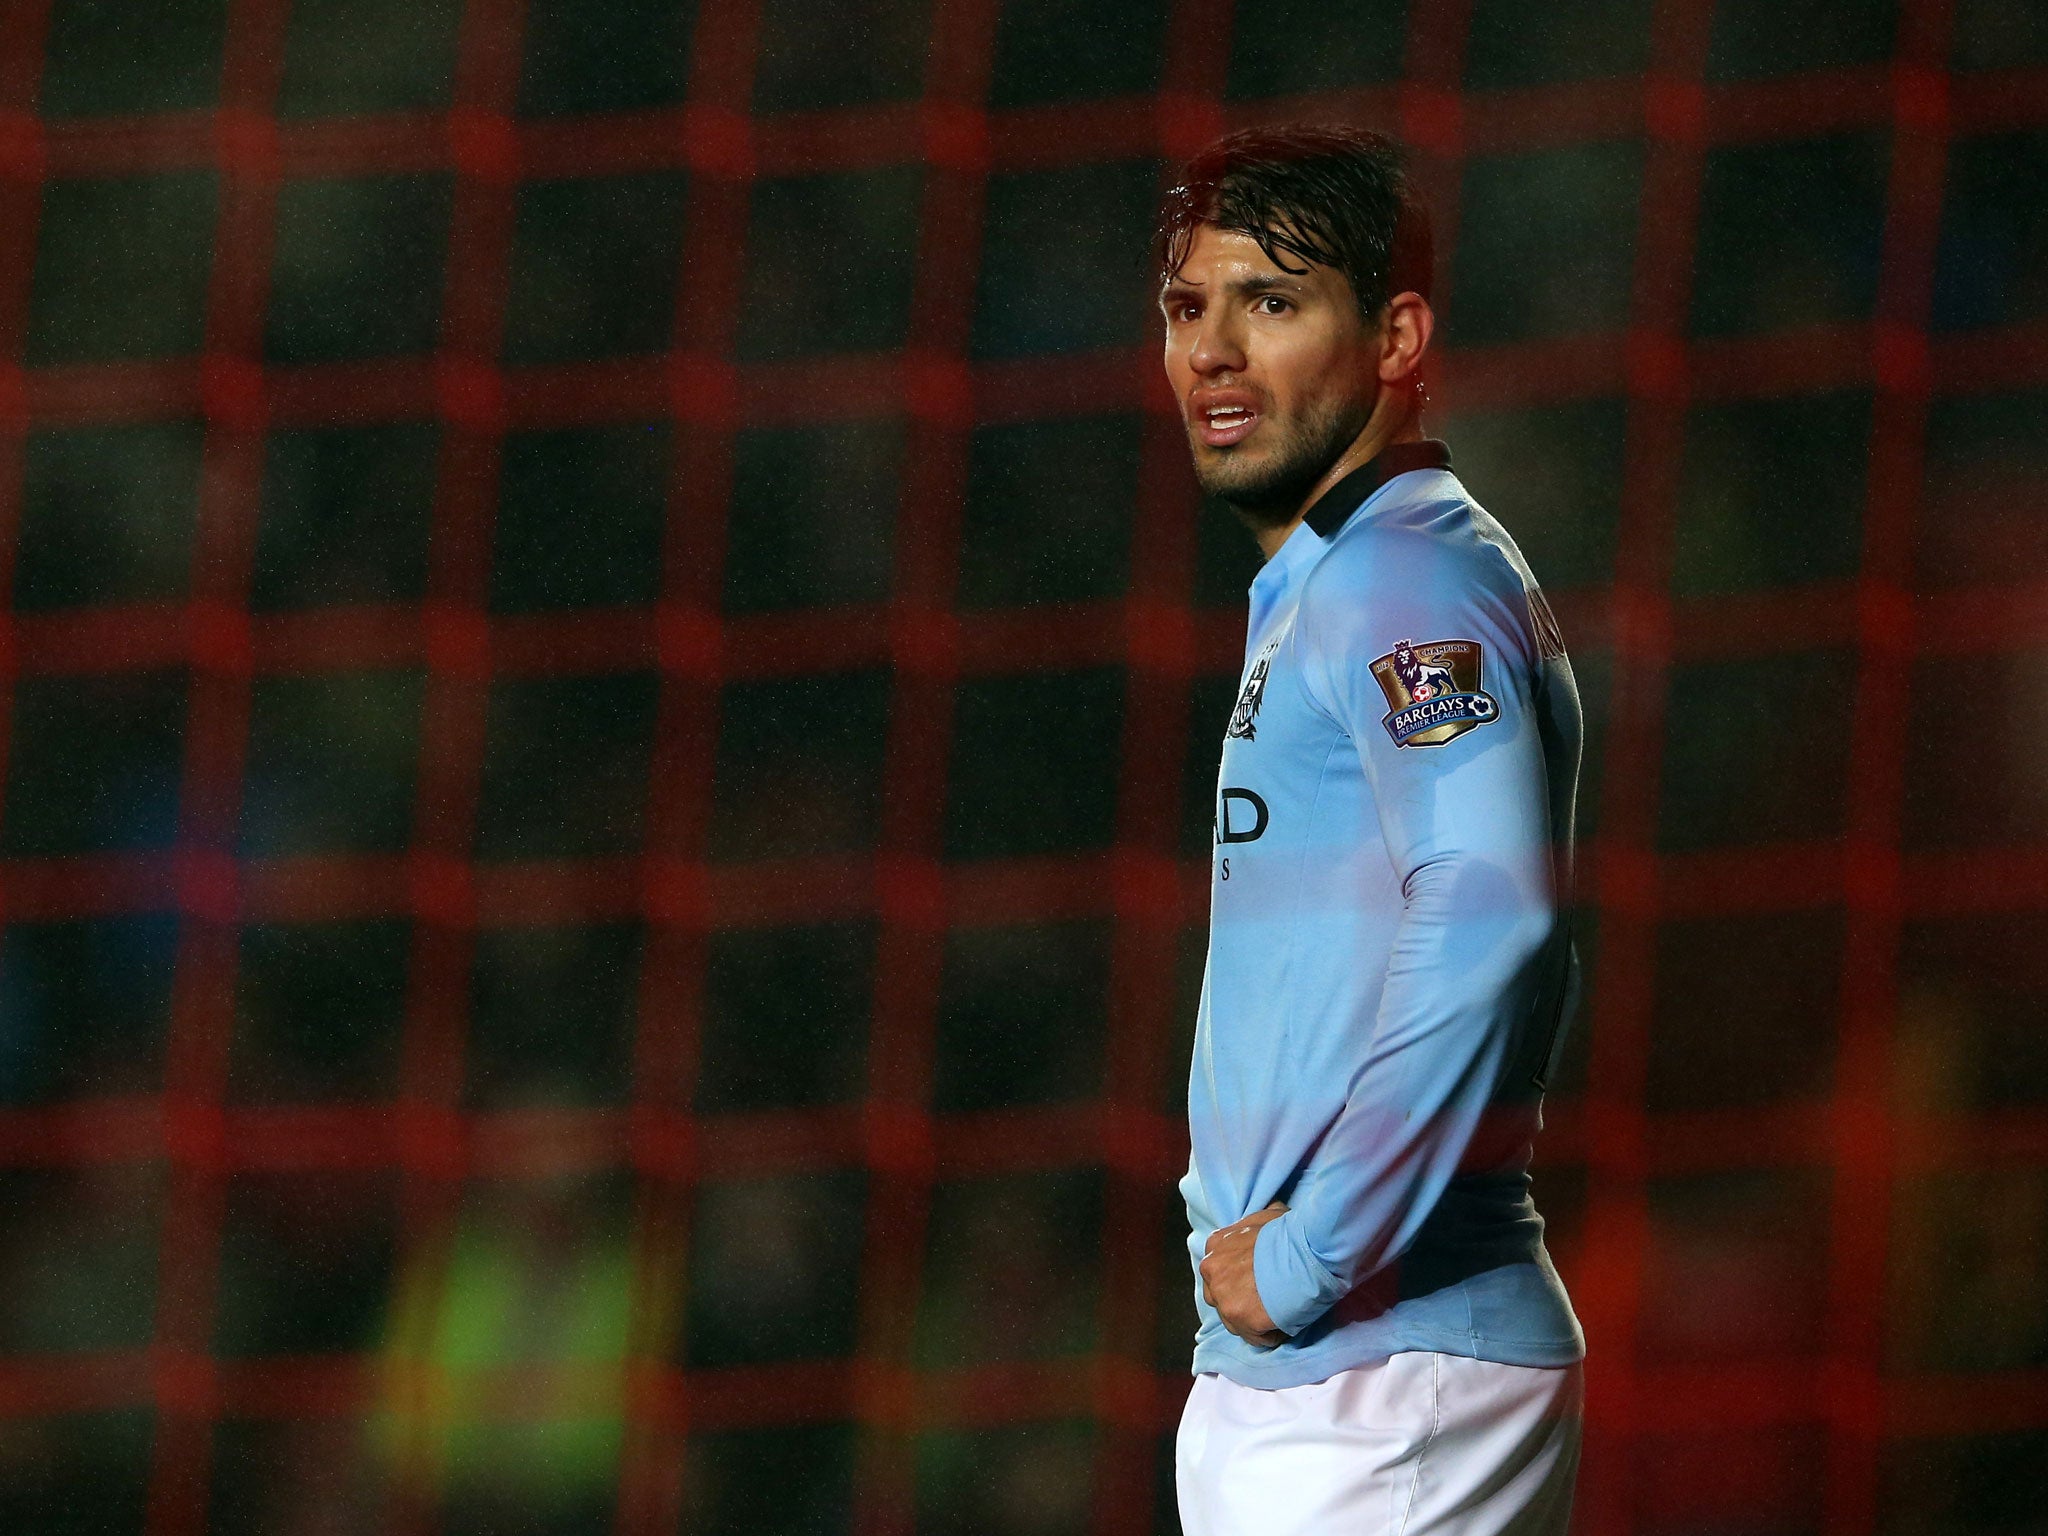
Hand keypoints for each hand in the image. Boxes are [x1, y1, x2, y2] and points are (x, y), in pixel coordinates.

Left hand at [1200, 1200, 1288, 1346]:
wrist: (1308, 1249)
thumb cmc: (1292, 1232)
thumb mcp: (1267, 1216)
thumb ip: (1254, 1226)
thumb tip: (1268, 1219)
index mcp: (1216, 1244)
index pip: (1221, 1272)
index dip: (1242, 1279)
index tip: (1260, 1282)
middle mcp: (1211, 1269)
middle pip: (1222, 1297)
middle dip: (1243, 1301)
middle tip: (1270, 1298)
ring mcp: (1223, 1295)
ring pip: (1235, 1320)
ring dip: (1256, 1320)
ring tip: (1281, 1310)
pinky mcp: (1239, 1318)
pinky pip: (1255, 1337)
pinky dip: (1272, 1334)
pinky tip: (1287, 1319)